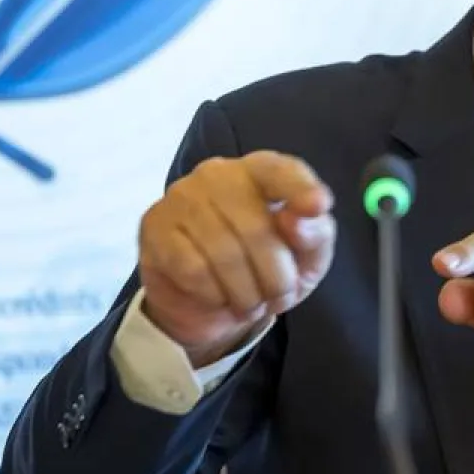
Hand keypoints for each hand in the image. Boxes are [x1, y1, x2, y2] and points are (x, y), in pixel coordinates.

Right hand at [138, 151, 335, 366]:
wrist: (209, 301)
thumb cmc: (264, 267)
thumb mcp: (305, 258)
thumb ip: (315, 235)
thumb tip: (298, 221)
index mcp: (259, 171)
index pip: (280, 170)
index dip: (300, 188)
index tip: (318, 206)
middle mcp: (218, 174)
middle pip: (256, 228)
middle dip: (276, 277)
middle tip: (280, 299)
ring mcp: (181, 197)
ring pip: (224, 253)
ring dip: (246, 293)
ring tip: (250, 303)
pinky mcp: (155, 227)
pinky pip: (193, 269)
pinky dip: (215, 295)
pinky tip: (218, 296)